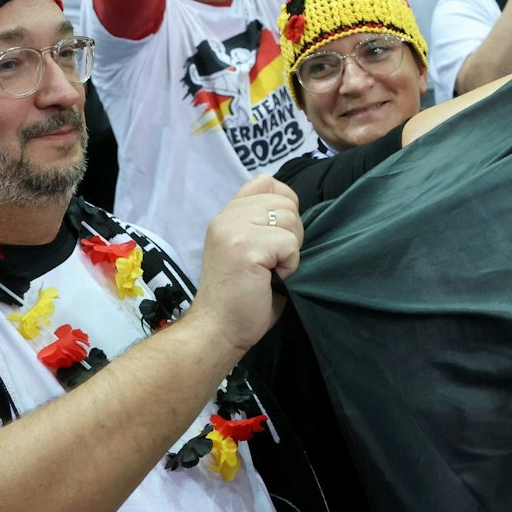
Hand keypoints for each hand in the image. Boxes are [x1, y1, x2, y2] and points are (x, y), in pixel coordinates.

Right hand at [186, 176, 302, 353]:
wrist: (218, 330)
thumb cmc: (240, 297)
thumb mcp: (246, 247)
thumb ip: (260, 223)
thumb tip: (294, 212)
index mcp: (227, 214)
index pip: (267, 181)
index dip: (284, 204)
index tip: (277, 235)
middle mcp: (227, 216)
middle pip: (286, 202)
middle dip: (291, 233)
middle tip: (272, 262)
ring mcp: (234, 229)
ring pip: (291, 221)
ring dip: (290, 251)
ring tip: (269, 271)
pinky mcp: (245, 247)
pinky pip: (290, 244)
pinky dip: (289, 265)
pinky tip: (270, 279)